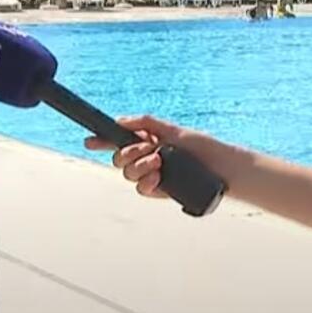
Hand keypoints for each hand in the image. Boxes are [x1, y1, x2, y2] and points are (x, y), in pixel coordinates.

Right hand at [84, 115, 238, 197]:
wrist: (221, 169)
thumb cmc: (201, 147)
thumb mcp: (172, 129)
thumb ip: (145, 123)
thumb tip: (119, 121)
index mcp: (149, 141)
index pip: (120, 141)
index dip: (104, 141)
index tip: (90, 141)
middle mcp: (147, 158)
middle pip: (120, 159)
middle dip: (129, 153)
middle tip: (150, 150)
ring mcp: (152, 176)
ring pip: (128, 174)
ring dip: (140, 167)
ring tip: (159, 163)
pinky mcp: (160, 191)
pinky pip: (141, 189)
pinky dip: (146, 182)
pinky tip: (157, 179)